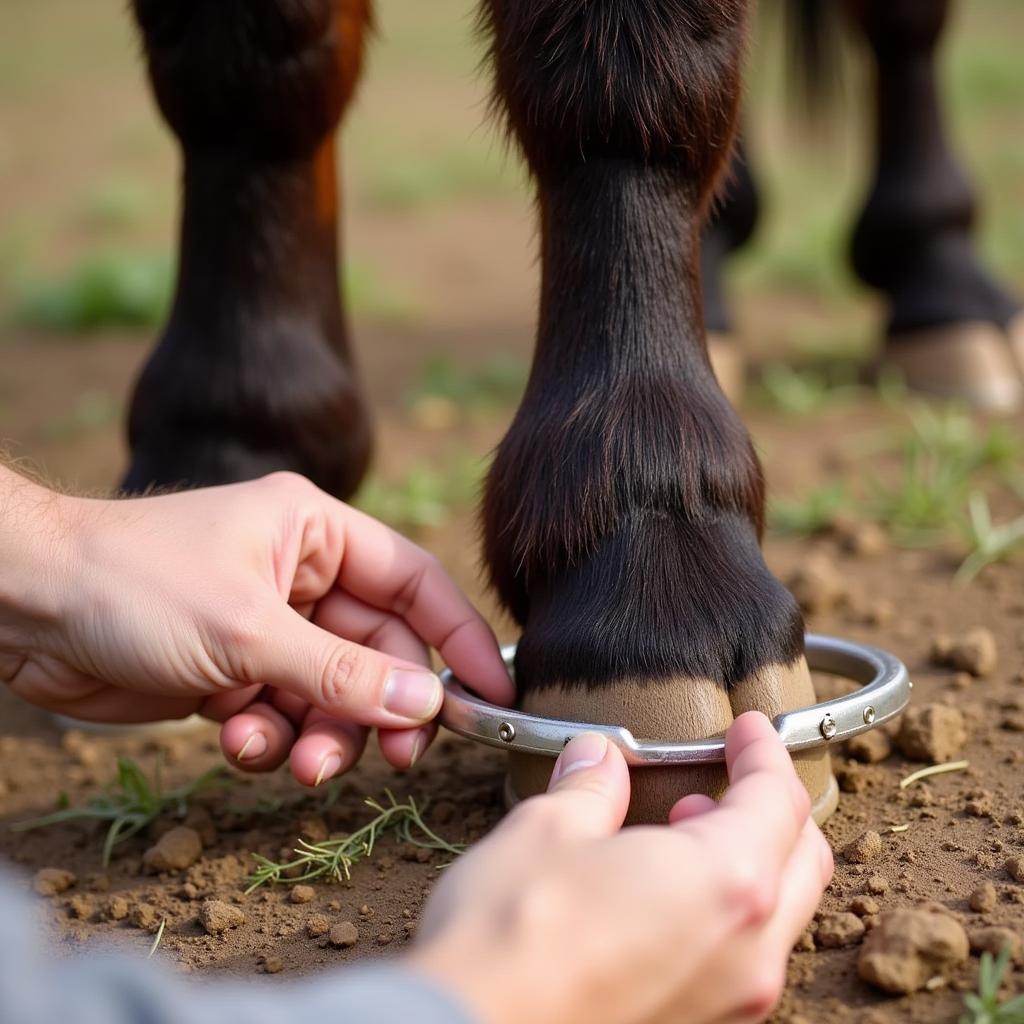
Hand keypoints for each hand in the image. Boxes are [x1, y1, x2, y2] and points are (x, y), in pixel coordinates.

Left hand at [0, 469, 511, 784]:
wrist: (25, 609)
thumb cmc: (135, 584)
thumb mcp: (248, 631)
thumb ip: (342, 671)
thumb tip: (429, 702)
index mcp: (317, 532)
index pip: (414, 582)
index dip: (458, 638)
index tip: (489, 696)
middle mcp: (302, 575)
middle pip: (379, 649)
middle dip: (380, 706)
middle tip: (399, 758)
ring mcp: (269, 625)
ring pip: (333, 691)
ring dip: (324, 733)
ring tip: (298, 763)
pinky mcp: (236, 670)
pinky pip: (284, 712)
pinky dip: (271, 736)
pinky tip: (236, 742)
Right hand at [410, 712, 832, 1023]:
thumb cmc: (512, 934)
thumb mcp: (548, 829)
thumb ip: (589, 788)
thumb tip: (597, 758)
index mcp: (726, 882)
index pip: (778, 800)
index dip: (764, 753)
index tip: (746, 728)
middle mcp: (749, 951)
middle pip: (803, 861)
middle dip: (773, 808)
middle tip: (724, 775)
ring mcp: (730, 1003)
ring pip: (779, 917)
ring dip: (751, 862)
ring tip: (685, 830)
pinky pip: (742, 960)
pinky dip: (727, 913)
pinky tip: (663, 896)